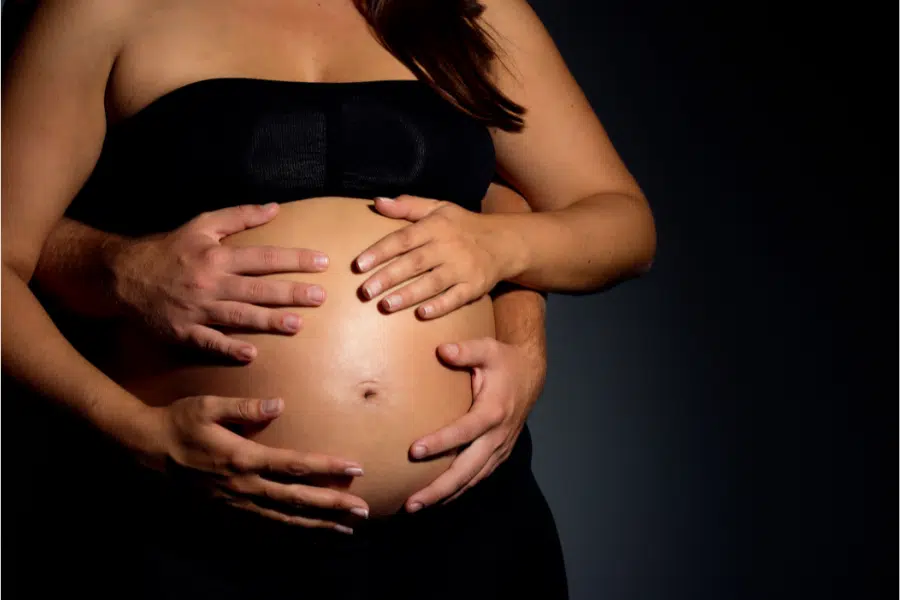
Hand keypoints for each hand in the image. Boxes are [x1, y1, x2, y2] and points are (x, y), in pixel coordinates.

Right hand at [111, 203, 328, 361]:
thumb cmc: (168, 249)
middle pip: (258, 288)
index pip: (265, 257)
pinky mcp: (183, 331)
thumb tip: (275, 208)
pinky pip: (209, 341)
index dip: (295, 259)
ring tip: (297, 324)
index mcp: (217, 256)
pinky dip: (228, 348)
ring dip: (268, 320)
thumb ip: (239, 216)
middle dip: (291, 292)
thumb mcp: (201, 225)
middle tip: (320, 297)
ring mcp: (197, 309)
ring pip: (238, 315)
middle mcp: (210, 282)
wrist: (122, 275)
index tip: (322, 262)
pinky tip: (250, 354)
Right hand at [143, 395, 368, 531]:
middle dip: (333, 506)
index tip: (355, 468)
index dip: (327, 468)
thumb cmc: (178, 422)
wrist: (144, 451)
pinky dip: (290, 533)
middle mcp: (244, 486)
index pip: (295, 465)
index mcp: (243, 458)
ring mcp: (235, 504)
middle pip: (297, 500)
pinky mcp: (226, 513)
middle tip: (363, 512)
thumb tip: (279, 404)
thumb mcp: (208, 406)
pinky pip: (264, 527)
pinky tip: (308, 535)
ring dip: (317, 525)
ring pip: (284, 519)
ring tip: (346, 530)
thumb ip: (245, 406)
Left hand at [353, 196, 518, 318]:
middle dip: (388, 277)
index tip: (359, 265)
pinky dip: (439, 306)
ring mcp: (463, 268)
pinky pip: (456, 298)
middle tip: (365, 291)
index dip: (380, 251)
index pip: (403, 239)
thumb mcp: (438, 208)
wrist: (505, 241)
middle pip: (414, 263)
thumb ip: (407, 206)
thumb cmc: (463, 225)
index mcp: (435, 227)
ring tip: (385, 305)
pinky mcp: (475, 286)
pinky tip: (421, 314)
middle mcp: (448, 247)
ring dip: (408, 295)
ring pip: (432, 283)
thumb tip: (377, 202)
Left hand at [403, 336, 544, 511]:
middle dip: (439, 488)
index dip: (440, 442)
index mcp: (493, 411)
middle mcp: (497, 436)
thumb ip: (466, 350)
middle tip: (411, 503)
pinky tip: (437, 499)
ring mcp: (499, 448)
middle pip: (467, 469)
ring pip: (471, 479)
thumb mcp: (488, 349)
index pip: (464, 432)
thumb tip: (443, 350)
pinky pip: (477, 477)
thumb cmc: (504, 361)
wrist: (530, 376)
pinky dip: (458, 491)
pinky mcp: (498, 454)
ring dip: (444, 495)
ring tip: (415, 506)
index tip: (414, 451)